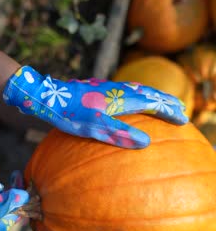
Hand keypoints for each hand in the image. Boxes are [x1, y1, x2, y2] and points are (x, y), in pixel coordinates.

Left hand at [3, 66, 188, 147]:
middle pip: (149, 93)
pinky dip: (140, 93)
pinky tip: (134, 99)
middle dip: (166, 101)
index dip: (168, 111)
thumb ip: (119, 134)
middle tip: (181, 108)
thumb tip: (146, 143)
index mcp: (120, 99)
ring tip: (163, 102)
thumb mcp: (93, 127)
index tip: (182, 118)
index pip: (151, 104)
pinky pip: (128, 89)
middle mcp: (118, 90)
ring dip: (154, 96)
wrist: (47, 96)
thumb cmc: (69, 114)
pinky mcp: (100, 88)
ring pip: (139, 89)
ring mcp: (109, 87)